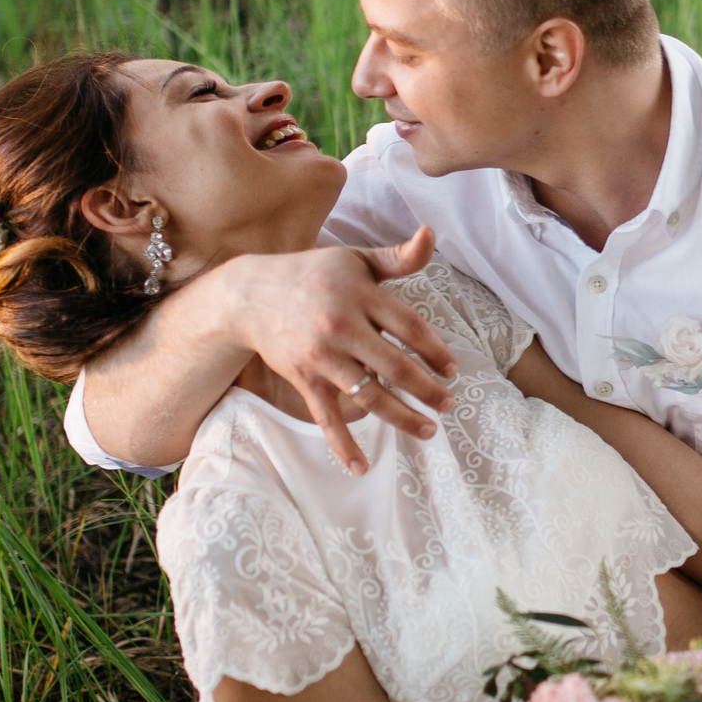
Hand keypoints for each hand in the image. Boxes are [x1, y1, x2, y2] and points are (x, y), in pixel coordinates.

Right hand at [230, 229, 458, 473]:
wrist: (250, 294)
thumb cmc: (313, 274)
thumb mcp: (355, 260)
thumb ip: (397, 257)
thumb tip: (431, 234)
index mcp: (360, 295)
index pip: (409, 326)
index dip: (435, 350)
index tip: (452, 369)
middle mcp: (341, 326)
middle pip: (395, 365)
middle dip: (426, 389)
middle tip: (448, 403)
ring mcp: (322, 356)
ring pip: (368, 394)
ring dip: (400, 417)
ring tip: (428, 430)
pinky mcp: (304, 378)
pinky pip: (327, 416)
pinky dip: (343, 444)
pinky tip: (361, 467)